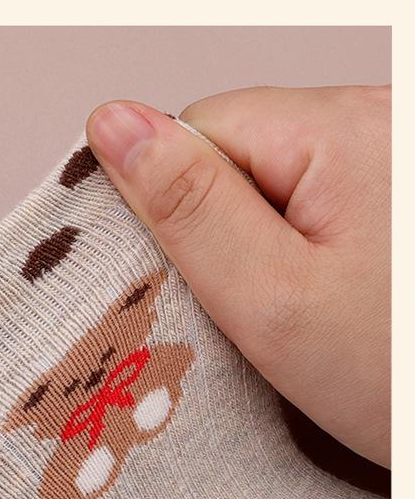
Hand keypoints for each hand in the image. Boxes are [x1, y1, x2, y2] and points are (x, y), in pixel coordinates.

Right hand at [86, 86, 390, 466]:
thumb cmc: (404, 382)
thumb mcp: (274, 304)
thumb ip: (187, 208)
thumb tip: (112, 121)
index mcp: (344, 128)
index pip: (198, 130)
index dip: (183, 211)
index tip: (218, 283)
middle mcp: (386, 116)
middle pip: (246, 151)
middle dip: (238, 230)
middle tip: (276, 309)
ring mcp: (403, 149)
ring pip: (288, 177)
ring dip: (282, 242)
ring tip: (325, 310)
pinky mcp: (407, 189)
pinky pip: (335, 196)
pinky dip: (324, 247)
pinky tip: (356, 298)